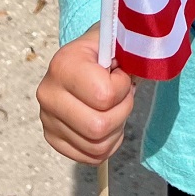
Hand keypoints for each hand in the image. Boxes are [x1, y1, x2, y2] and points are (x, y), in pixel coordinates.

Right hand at [38, 24, 135, 165]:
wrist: (85, 56)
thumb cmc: (106, 49)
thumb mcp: (119, 39)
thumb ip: (133, 47)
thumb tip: (147, 57)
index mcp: (63, 64)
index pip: (104, 96)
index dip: (123, 87)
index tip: (120, 74)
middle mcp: (49, 93)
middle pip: (98, 127)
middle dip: (121, 112)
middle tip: (122, 96)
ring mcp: (47, 118)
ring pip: (96, 146)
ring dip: (116, 130)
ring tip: (114, 108)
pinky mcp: (52, 137)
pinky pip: (90, 156)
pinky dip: (107, 144)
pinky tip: (108, 124)